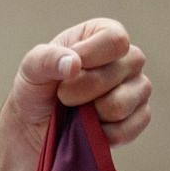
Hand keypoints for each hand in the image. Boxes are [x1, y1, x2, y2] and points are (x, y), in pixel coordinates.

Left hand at [0, 17, 151, 161]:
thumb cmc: (37, 90)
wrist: (34, 127)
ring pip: (120, 105)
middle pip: (117, 73)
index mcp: (106, 35)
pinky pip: (124, 131)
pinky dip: (98, 134)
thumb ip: (46, 59)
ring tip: (77, 111)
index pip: (115, 40)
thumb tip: (74, 64)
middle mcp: (129, 59)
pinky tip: (88, 127)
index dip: (88, 58)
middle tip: (63, 96)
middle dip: (79, 90)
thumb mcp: (30, 69)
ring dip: (88, 114)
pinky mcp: (139, 118)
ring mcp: (138, 89)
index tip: (66, 70)